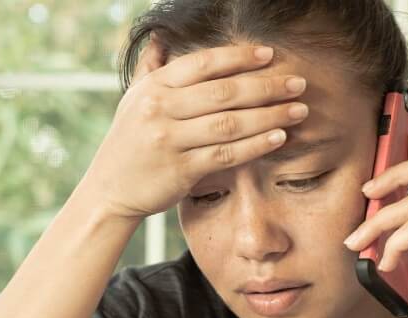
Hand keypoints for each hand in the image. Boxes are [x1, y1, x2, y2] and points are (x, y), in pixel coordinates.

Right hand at [77, 42, 309, 220]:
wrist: (109, 190)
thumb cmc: (128, 143)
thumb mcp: (133, 100)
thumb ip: (151, 69)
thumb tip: (161, 37)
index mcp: (154, 88)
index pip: (202, 65)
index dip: (238, 58)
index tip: (269, 55)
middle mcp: (160, 110)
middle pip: (223, 92)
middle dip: (266, 86)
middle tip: (297, 83)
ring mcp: (170, 140)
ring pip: (229, 123)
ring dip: (269, 115)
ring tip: (298, 109)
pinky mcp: (181, 170)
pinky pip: (226, 154)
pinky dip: (256, 145)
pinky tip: (279, 138)